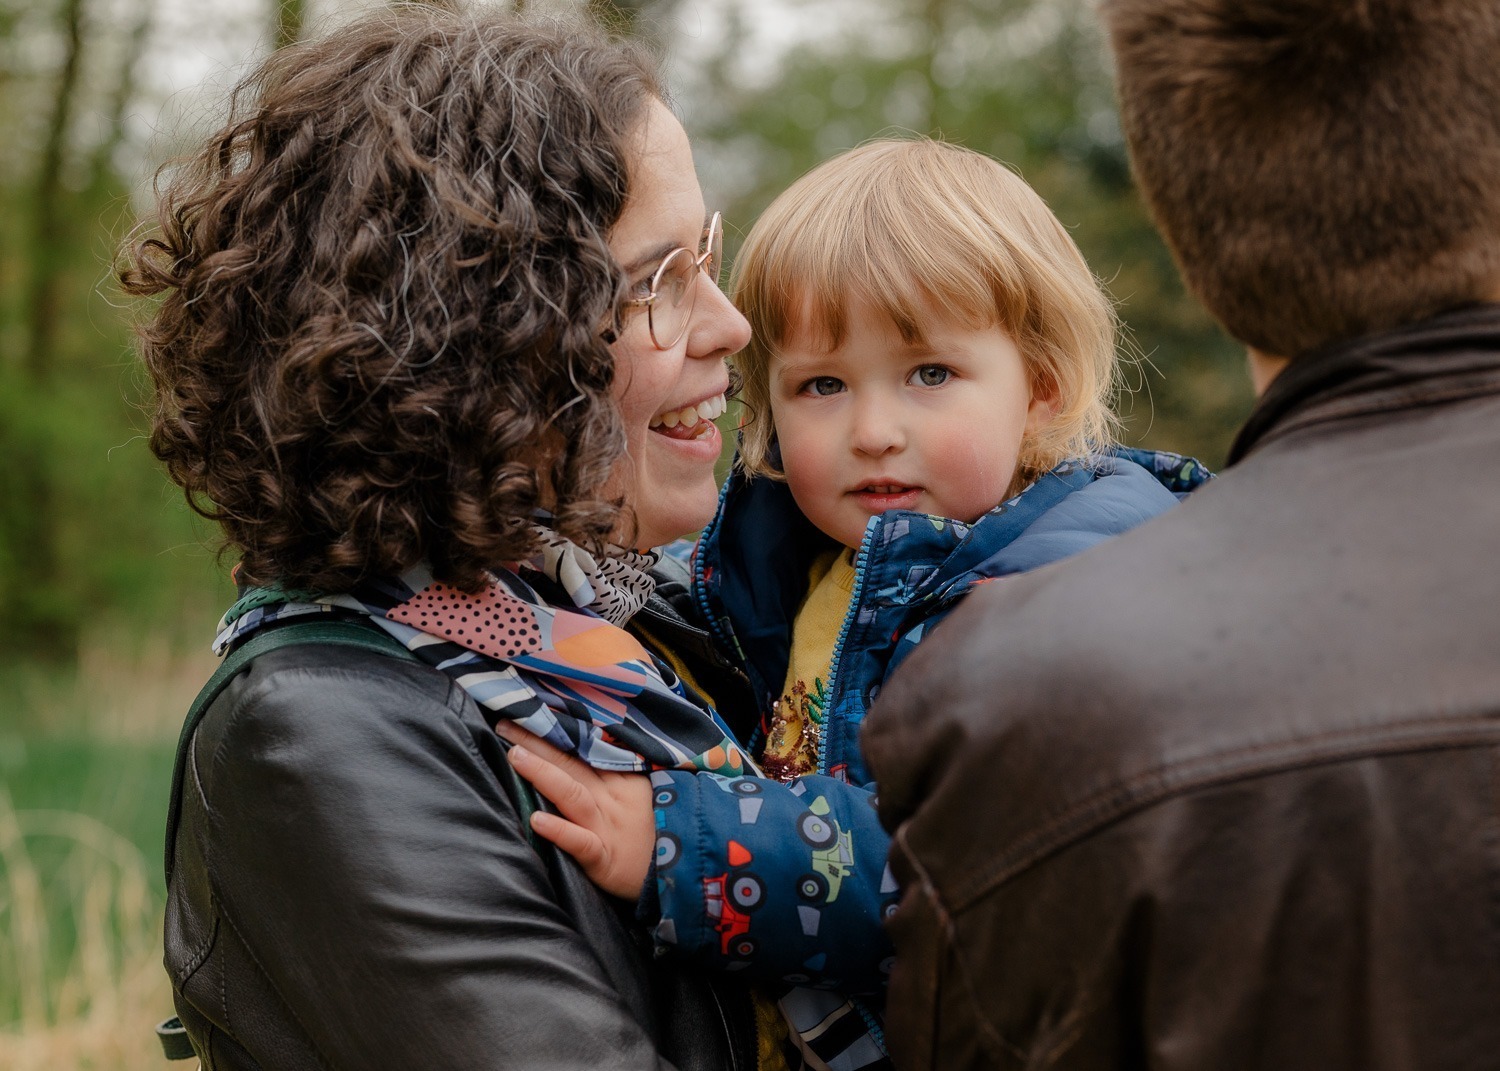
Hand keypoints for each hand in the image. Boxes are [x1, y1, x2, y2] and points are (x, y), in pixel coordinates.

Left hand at [495, 722, 654, 898]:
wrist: (678, 872)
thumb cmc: (651, 831)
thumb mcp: (639, 792)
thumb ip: (612, 771)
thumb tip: (583, 743)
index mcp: (620, 780)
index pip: (583, 749)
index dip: (556, 730)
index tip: (530, 712)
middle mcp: (611, 799)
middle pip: (571, 764)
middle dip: (537, 743)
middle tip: (506, 724)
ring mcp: (606, 827)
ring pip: (573, 794)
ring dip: (543, 774)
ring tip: (515, 757)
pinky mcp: (603, 859)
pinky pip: (581, 843)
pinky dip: (559, 831)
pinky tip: (536, 820)